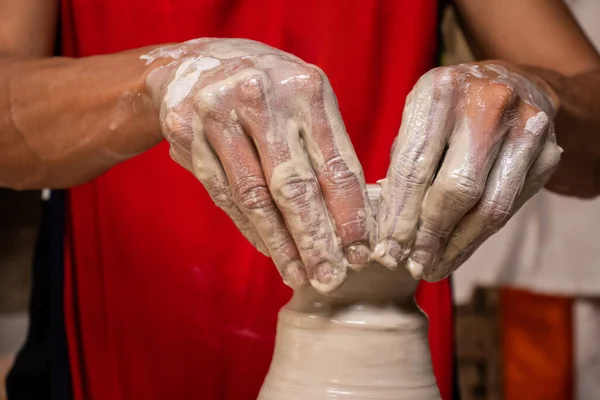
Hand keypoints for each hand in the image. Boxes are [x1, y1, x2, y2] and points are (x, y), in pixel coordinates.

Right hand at [144, 39, 372, 291]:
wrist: (199, 64)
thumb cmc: (271, 91)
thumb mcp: (305, 104)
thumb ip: (326, 151)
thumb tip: (351, 220)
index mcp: (305, 90)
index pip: (334, 165)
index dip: (349, 214)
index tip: (360, 254)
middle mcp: (260, 98)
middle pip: (293, 185)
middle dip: (315, 240)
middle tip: (330, 279)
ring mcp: (218, 115)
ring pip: (254, 197)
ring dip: (279, 244)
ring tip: (300, 275)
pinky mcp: (186, 134)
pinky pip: (224, 194)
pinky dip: (249, 227)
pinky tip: (269, 250)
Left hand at [374, 63, 561, 280]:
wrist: (513, 82)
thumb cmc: (450, 108)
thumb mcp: (419, 119)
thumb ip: (403, 165)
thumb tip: (390, 230)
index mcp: (440, 90)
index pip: (414, 166)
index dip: (400, 215)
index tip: (388, 250)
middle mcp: (487, 103)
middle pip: (456, 189)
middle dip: (430, 235)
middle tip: (413, 265)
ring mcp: (525, 127)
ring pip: (489, 206)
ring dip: (457, 245)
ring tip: (434, 267)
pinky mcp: (548, 152)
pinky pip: (510, 207)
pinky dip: (480, 235)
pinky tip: (458, 250)